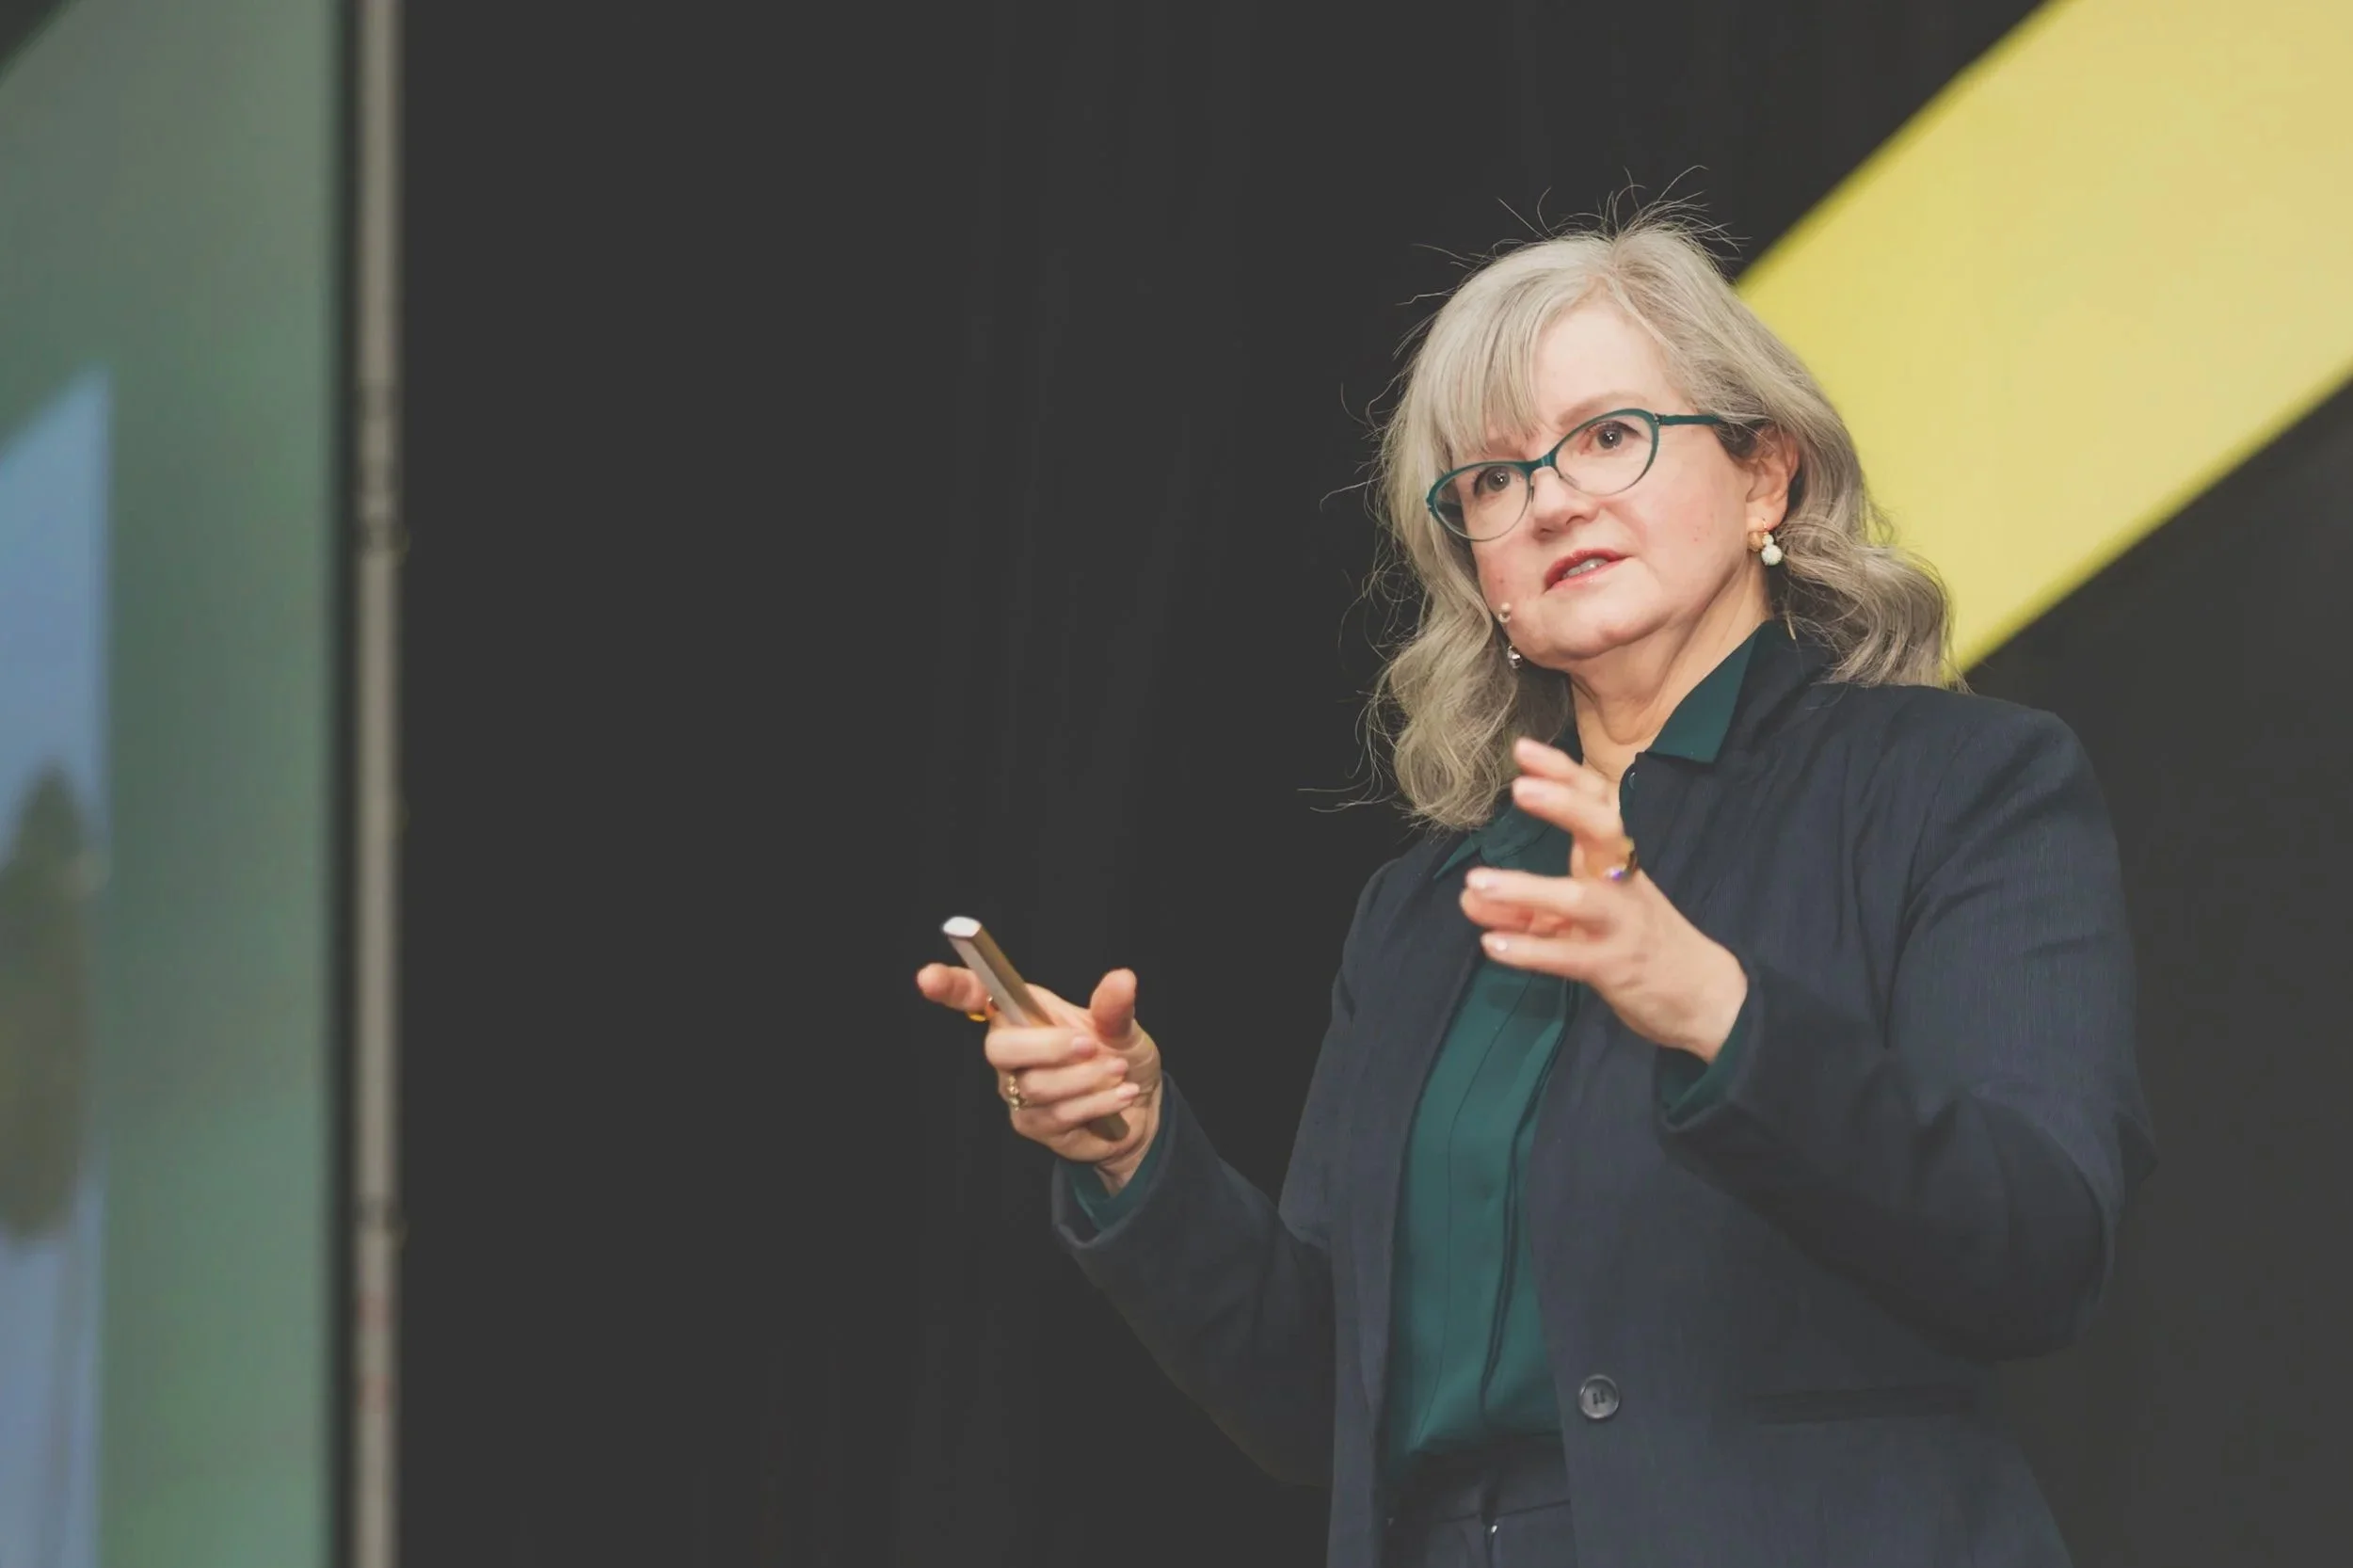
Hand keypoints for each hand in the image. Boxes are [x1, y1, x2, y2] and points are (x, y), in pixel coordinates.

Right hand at [914, 962, 1162, 1185]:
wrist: (1138, 1110)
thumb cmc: (1119, 1057)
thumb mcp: (1123, 1027)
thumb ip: (1114, 1008)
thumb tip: (1122, 980)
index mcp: (1024, 1012)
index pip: (975, 996)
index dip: (951, 987)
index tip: (928, 978)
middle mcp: (1012, 1049)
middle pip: (999, 1048)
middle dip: (1047, 1046)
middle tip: (1091, 1045)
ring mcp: (1015, 1089)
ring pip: (1034, 1085)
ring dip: (1085, 1078)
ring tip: (1118, 1071)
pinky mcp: (1030, 1124)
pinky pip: (1055, 1115)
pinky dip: (1095, 1103)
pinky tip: (1120, 1095)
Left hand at [1457, 737, 1747, 1059]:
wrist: (1703, 996)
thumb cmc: (1637, 941)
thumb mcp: (1579, 918)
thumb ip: (1525, 905)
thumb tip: (1470, 894)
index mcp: (1617, 858)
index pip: (1597, 802)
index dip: (1563, 774)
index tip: (1523, 749)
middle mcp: (1623, 881)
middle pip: (1604, 829)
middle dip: (1565, 804)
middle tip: (1520, 788)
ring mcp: (1621, 923)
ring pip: (1579, 898)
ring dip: (1526, 889)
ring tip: (1476, 882)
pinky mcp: (1615, 966)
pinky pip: (1570, 956)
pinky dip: (1530, 950)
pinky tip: (1492, 946)